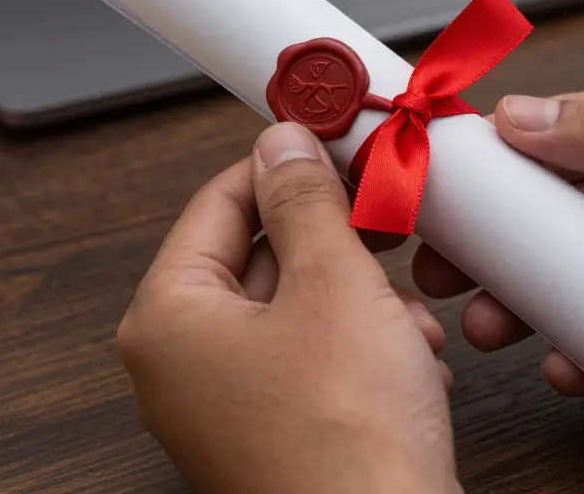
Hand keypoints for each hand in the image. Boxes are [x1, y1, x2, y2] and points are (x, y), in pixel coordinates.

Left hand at [118, 123, 460, 493]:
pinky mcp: (279, 432)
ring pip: (301, 308)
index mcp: (170, 320)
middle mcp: (187, 365)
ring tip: (408, 317)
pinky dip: (368, 348)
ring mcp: (231, 404)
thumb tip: (282, 143)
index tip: (331, 140)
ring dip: (365, 300)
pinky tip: (412, 362)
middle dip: (338, 243)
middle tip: (386, 214)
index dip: (283, 164)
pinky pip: (318, 360)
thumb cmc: (345, 443)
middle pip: (263, 255)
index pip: (220, 202)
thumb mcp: (333, 285)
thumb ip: (304, 200)